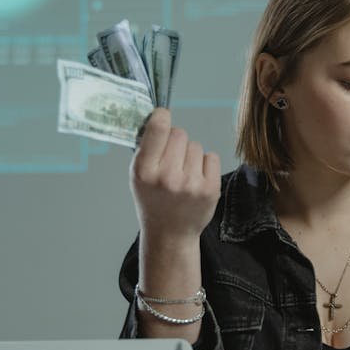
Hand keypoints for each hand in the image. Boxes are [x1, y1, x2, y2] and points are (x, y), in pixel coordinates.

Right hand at [130, 108, 220, 242]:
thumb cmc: (153, 200)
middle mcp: (168, 177)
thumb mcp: (138, 176)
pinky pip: (211, 156)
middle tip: (172, 160)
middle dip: (176, 142)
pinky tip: (196, 178)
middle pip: (179, 134)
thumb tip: (159, 116)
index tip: (163, 116)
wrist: (170, 233)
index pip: (158, 129)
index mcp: (144, 171)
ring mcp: (191, 184)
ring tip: (183, 174)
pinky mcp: (210, 189)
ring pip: (196, 145)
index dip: (162, 117)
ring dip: (190, 155)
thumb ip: (146, 148)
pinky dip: (205, 164)